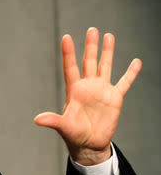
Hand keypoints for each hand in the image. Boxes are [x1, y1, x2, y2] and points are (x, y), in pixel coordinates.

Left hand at [34, 28, 141, 164]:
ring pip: (105, 66)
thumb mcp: (63, 127)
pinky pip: (124, 83)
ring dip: (107, 52)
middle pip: (88, 62)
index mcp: (74, 91)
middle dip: (90, 46)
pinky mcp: (115, 99)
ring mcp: (102, 91)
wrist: (89, 144)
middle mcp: (88, 87)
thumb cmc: (74, 135)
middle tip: (92, 30)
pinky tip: (136, 62)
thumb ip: (52, 121)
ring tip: (108, 36)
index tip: (66, 37)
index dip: (68, 53)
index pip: (70, 68)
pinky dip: (130, 73)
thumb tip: (37, 120)